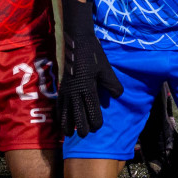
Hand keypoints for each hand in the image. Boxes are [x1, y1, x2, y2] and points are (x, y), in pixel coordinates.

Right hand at [58, 0, 122, 137]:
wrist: (77, 42)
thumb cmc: (94, 55)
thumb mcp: (107, 69)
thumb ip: (113, 85)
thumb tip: (118, 96)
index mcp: (88, 89)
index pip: (92, 112)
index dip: (95, 123)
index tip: (98, 127)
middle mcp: (75, 93)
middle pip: (77, 117)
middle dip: (81, 127)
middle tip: (85, 134)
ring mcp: (66, 91)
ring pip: (65, 113)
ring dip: (67, 124)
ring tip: (69, 135)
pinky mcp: (61, 87)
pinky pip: (59, 105)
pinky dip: (59, 115)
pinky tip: (60, 121)